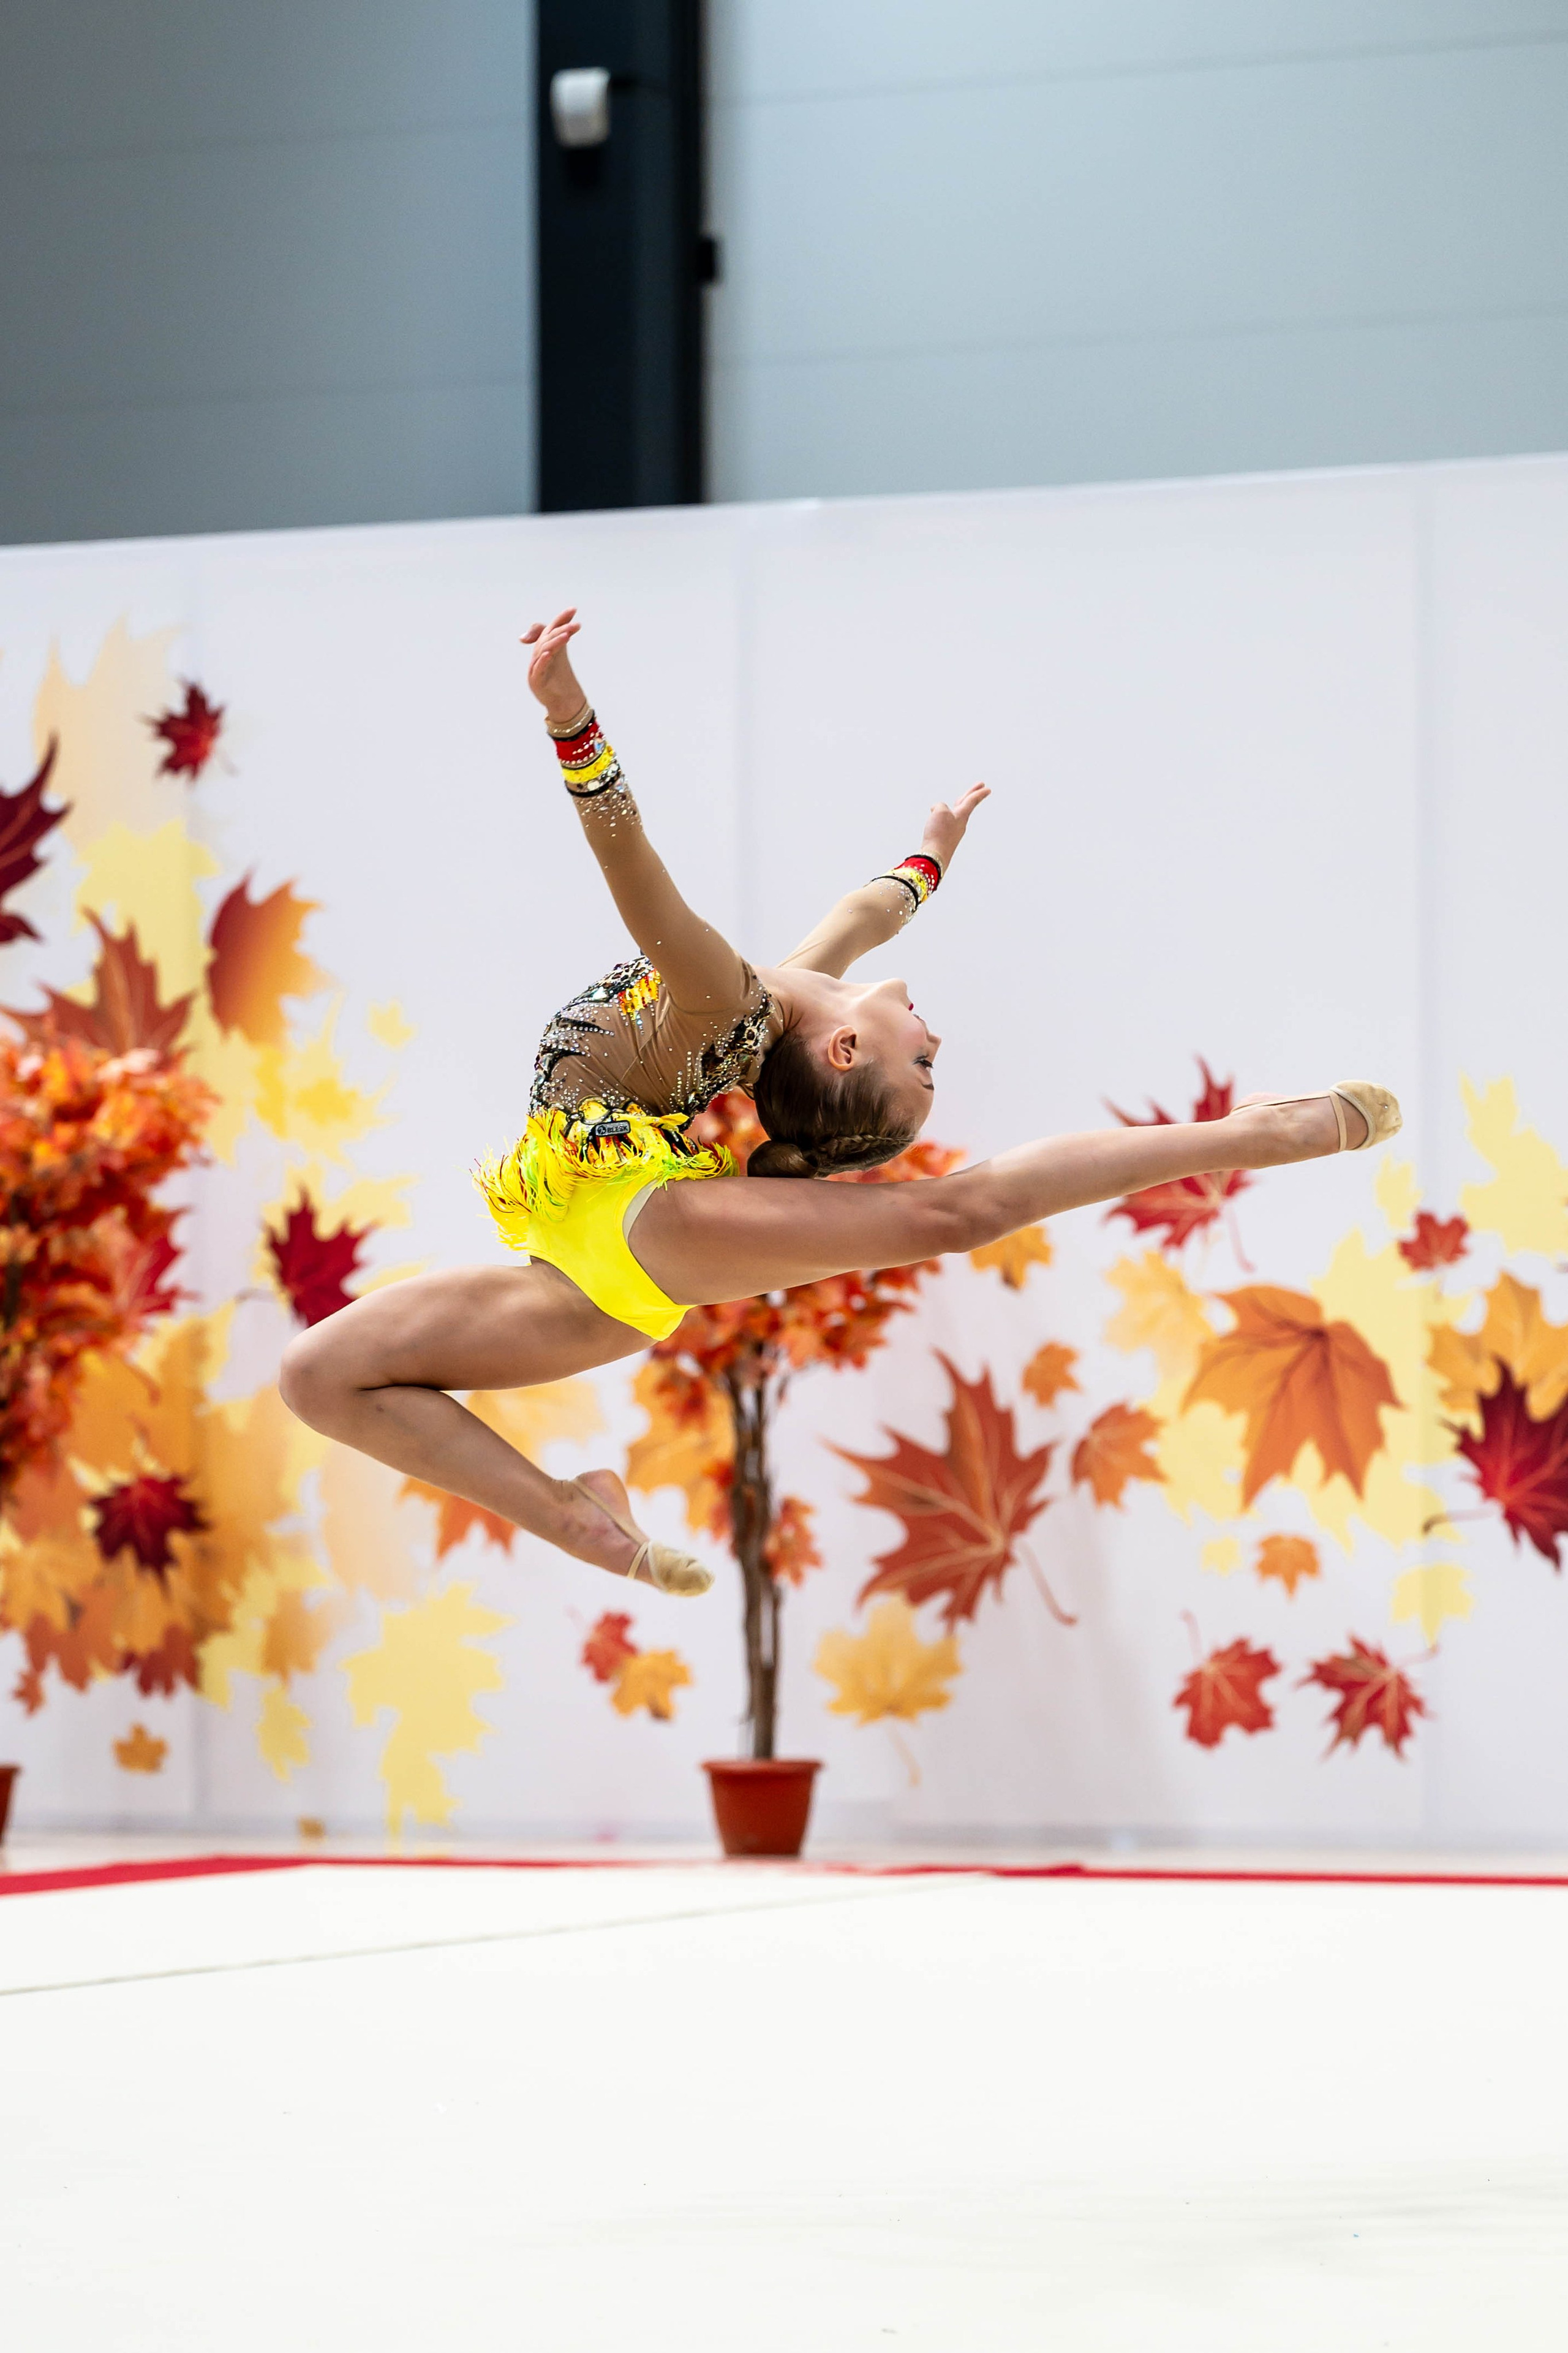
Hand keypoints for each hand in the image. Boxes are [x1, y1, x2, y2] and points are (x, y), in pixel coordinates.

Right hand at [520, 607, 586, 724]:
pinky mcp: (536, 681)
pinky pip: (539, 669)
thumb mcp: (560, 655)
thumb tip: (568, 622)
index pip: (550, 629)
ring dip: (555, 642)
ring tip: (567, 636)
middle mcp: (538, 656)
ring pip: (543, 651)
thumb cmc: (561, 679)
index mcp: (545, 648)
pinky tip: (550, 653)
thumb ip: (561, 638)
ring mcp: (536, 669)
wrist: (563, 702)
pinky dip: (543, 660)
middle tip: (575, 626)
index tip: (573, 610)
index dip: (560, 619)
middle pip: (547, 638)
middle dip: (561, 629)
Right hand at [920, 781, 989, 871]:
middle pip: (967, 805)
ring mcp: (954, 832)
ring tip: (954, 803)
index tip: (987, 788)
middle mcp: (960, 824)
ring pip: (955, 815)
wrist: (935, 856)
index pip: (972, 801)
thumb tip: (935, 812)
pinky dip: (942, 818)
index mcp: (961, 815)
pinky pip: (945, 824)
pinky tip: (935, 820)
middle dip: (972, 795)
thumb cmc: (939, 833)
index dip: (978, 792)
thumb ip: (939, 806)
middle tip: (980, 786)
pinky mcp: (946, 839)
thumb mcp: (939, 811)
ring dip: (955, 807)